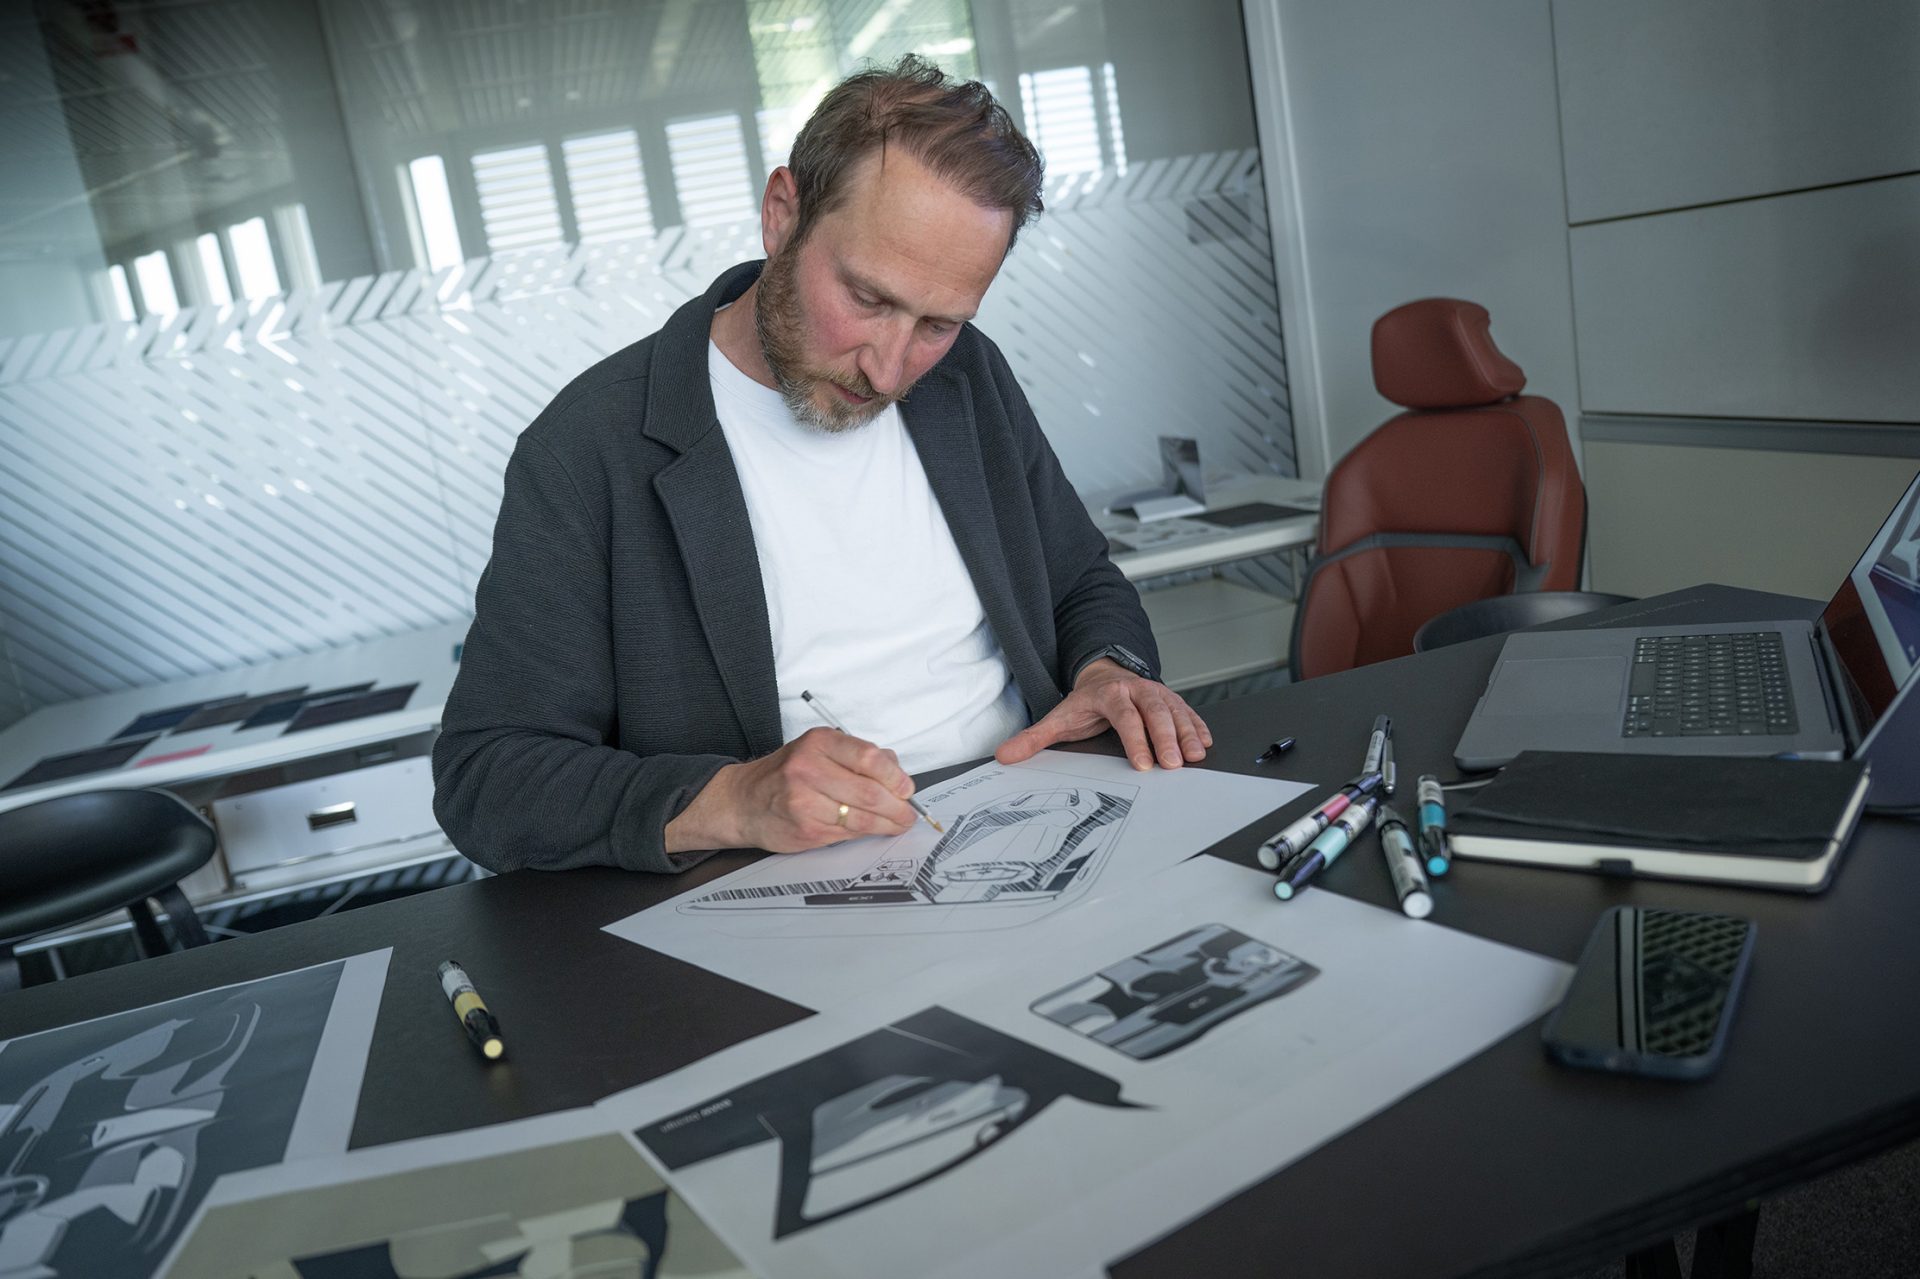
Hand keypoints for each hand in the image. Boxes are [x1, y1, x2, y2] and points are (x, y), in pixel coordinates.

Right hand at [666, 727, 918, 853]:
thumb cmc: (786, 774)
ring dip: (887, 824)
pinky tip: (872, 830)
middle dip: (897, 807)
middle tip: (908, 814)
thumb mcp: (818, 750)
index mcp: (819, 742)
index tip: (906, 789)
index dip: (895, 777)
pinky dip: (865, 833)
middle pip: (869, 792)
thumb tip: (897, 772)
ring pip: (861, 818)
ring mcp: (805, 801)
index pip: (869, 758)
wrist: (742, 801)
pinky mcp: (805, 828)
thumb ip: (857, 757)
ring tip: (897, 824)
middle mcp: (809, 768)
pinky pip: (847, 833)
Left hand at [995, 659, 1211, 770]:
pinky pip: (1188, 711)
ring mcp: (1157, 693)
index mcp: (1110, 694)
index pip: (1125, 716)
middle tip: (1173, 765)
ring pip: (1176, 711)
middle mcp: (1137, 690)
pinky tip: (1205, 743)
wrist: (1105, 675)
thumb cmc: (1085, 703)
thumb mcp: (1059, 718)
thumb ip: (1034, 738)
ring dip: (1187, 733)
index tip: (1144, 764)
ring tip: (1195, 756)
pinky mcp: (1172, 700)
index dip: (1135, 739)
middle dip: (1166, 738)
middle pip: (1155, 712)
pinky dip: (1198, 726)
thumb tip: (1005, 755)